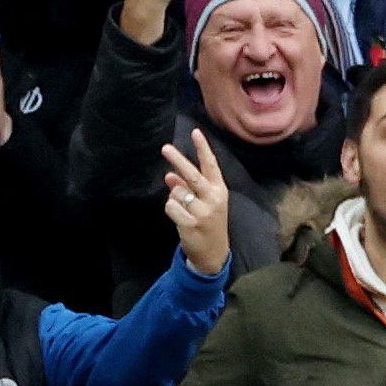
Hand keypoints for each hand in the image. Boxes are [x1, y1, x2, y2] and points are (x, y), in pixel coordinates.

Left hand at [161, 128, 231, 275]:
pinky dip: (171, 209)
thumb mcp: (205, 203)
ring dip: (175, 198)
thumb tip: (170, 175)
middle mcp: (213, 199)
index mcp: (219, 190)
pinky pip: (170, 207)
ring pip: (176, 193)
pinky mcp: (190, 223)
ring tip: (184, 210)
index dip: (202, 148)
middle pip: (192, 174)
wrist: (213, 252)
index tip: (195, 132)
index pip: (210, 165)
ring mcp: (202, 212)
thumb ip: (188, 188)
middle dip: (178, 159)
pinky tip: (180, 218)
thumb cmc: (209, 222)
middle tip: (165, 147)